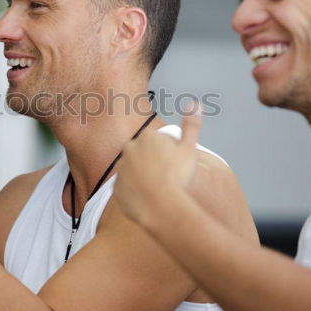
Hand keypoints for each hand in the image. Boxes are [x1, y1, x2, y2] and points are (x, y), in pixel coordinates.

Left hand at [114, 105, 202, 225]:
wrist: (163, 206)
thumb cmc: (178, 177)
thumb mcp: (190, 148)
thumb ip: (191, 125)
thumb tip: (195, 103)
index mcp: (146, 137)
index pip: (156, 141)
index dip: (167, 153)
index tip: (174, 164)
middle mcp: (129, 149)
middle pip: (143, 155)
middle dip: (153, 162)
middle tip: (167, 177)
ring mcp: (121, 169)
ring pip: (134, 171)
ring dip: (142, 177)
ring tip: (158, 189)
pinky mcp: (116, 188)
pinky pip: (127, 189)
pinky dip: (135, 193)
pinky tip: (148, 199)